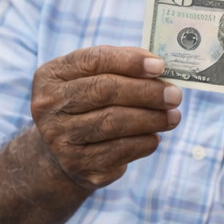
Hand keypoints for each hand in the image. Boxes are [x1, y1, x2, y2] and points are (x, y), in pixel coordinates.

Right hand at [31, 46, 180, 188]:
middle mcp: (49, 106)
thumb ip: (120, 67)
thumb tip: (158, 66)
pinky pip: (120, 149)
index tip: (160, 66)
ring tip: (174, 116)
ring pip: (114, 122)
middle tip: (174, 95)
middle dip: (146, 92)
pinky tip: (155, 136)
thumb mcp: (92, 80)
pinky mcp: (77, 163)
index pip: (93, 60)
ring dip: (152, 118)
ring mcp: (59, 137)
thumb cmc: (87, 107)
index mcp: (51, 76)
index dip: (129, 61)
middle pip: (104, 91)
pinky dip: (145, 141)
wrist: (61, 154)